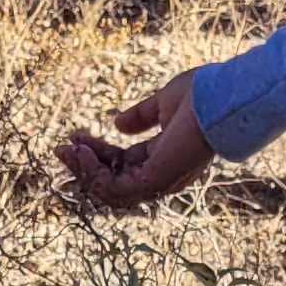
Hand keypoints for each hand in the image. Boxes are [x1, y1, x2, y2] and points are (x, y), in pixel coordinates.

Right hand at [58, 68, 213, 207]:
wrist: (223, 95)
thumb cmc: (201, 96)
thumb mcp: (162, 103)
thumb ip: (142, 116)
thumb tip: (117, 123)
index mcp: (163, 158)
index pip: (121, 165)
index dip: (96, 152)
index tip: (74, 136)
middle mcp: (161, 175)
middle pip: (112, 180)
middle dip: (85, 164)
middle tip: (62, 147)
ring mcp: (160, 180)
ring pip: (111, 190)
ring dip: (85, 171)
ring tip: (67, 149)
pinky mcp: (156, 179)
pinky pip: (116, 188)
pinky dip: (94, 174)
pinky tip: (81, 152)